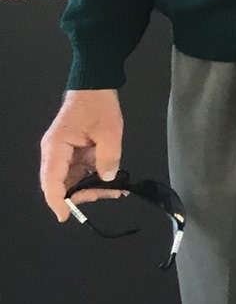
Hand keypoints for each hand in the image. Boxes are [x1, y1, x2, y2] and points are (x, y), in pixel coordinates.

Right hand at [40, 89, 125, 220]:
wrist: (95, 87)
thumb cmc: (98, 105)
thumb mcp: (109, 131)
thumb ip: (108, 157)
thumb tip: (107, 179)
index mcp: (56, 147)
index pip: (51, 181)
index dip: (57, 201)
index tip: (66, 216)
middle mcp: (55, 153)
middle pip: (61, 184)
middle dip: (82, 195)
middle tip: (107, 195)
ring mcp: (64, 154)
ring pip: (72, 181)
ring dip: (91, 188)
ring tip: (116, 191)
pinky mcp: (74, 153)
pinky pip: (81, 172)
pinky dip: (95, 179)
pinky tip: (113, 183)